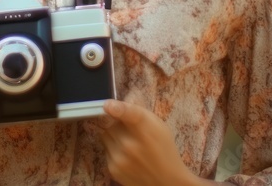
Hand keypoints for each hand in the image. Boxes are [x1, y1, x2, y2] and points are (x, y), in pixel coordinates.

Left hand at [99, 99, 213, 185]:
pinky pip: (105, 149)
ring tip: (129, 143)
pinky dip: (113, 149)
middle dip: (117, 123)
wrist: (166, 181)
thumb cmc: (164, 149)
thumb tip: (129, 95)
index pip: (129, 114)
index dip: (117, 108)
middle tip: (130, 130)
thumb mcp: (158, 126)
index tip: (107, 105)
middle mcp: (131, 144)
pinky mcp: (113, 169)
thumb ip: (140, 110)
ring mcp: (120, 158)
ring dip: (114, 135)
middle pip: (111, 122)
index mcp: (145, 129)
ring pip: (105, 134)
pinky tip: (127, 155)